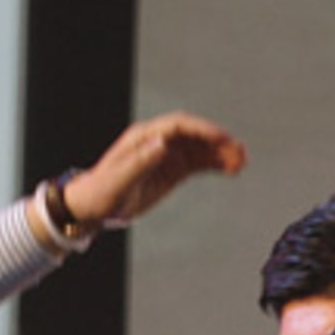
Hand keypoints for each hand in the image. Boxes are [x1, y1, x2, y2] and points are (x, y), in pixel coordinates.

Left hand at [61, 112, 246, 227]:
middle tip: (238, 152)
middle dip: (218, 141)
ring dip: (221, 153)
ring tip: (241, 162)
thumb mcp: (118, 180)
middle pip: (194, 134)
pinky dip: (216, 164)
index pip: (178, 126)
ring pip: (201, 148)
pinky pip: (199, 163)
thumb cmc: (100, 193)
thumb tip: (162, 142)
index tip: (221, 139)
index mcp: (143, 138)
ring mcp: (167, 155)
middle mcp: (158, 142)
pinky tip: (232, 169)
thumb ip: (140, 161)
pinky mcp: (172, 170)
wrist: (93, 208)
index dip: (202, 129)